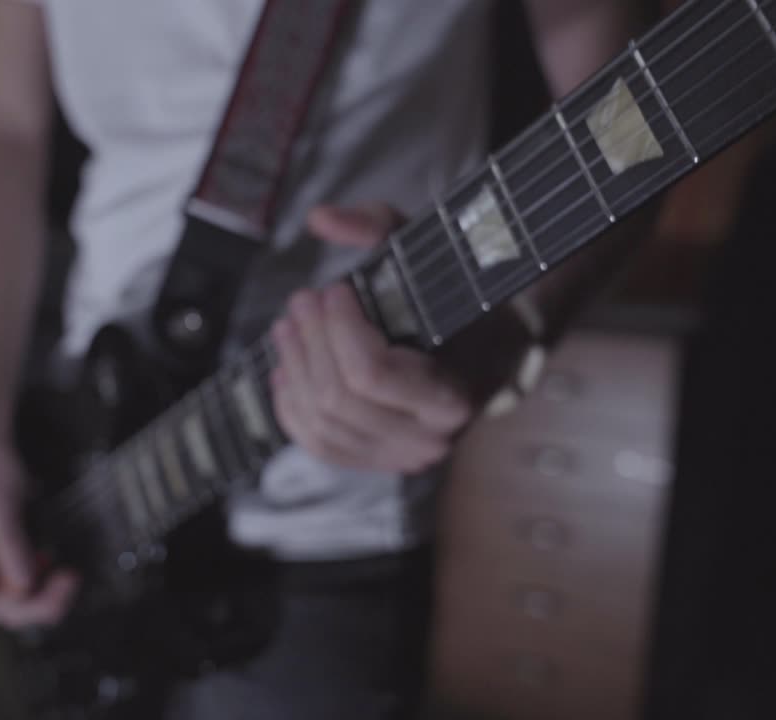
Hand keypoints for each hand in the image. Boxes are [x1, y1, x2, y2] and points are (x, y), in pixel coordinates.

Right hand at [0, 428, 78, 627]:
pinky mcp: (11, 558)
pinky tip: (55, 563)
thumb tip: (23, 584)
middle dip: (44, 602)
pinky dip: (47, 581)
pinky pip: (29, 585)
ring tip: (66, 572)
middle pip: (10, 613)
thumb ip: (9, 544)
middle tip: (70, 577)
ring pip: (23, 602)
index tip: (51, 579)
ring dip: (48, 594)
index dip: (23, 605)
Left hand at [269, 202, 522, 474]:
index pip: (371, 375)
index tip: (334, 290)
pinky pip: (313, 443)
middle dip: (311, 342)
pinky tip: (286, 370)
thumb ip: (378, 226)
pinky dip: (290, 405)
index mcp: (450, 396)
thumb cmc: (457, 303)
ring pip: (319, 422)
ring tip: (288, 327)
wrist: (489, 356)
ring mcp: (396, 458)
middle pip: (337, 398)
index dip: (339, 328)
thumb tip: (319, 218)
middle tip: (302, 301)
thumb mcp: (430, 254)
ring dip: (294, 368)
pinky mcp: (369, 461)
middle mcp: (426, 439)